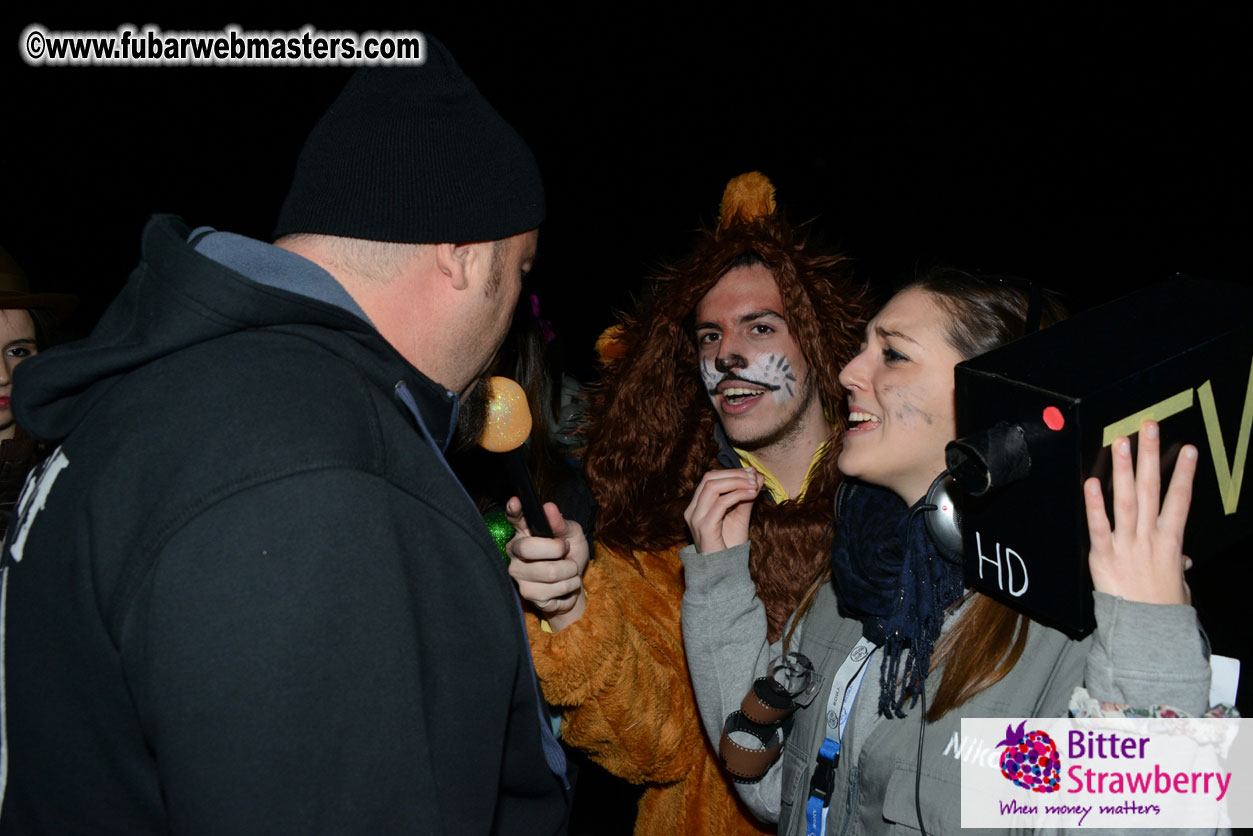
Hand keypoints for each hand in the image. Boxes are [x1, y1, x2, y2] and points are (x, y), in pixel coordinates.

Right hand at [506, 499, 588, 631]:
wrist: (573, 584)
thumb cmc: (569, 554)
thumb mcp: (572, 535)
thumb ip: (561, 523)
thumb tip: (548, 508)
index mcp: (525, 531)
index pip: (515, 519)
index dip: (514, 511)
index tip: (515, 502)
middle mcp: (515, 551)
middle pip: (529, 548)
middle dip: (557, 549)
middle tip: (564, 550)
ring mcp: (518, 573)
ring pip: (550, 571)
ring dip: (570, 571)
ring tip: (569, 570)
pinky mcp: (526, 593)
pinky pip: (556, 588)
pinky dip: (570, 585)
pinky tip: (565, 585)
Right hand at [683, 468, 762, 553]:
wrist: (724, 572)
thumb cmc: (730, 546)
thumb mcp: (739, 516)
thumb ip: (746, 496)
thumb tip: (757, 476)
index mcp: (697, 506)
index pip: (710, 478)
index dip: (731, 472)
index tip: (752, 472)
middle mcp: (692, 510)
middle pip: (709, 478)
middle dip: (734, 474)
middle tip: (754, 476)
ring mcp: (696, 518)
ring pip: (713, 486)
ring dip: (737, 482)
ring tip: (754, 485)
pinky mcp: (704, 527)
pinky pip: (721, 503)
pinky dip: (738, 494)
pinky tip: (752, 494)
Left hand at [1085, 420, 1196, 604]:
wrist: (1146, 632)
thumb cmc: (1162, 608)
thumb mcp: (1178, 583)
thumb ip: (1177, 565)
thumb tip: (1181, 560)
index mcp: (1171, 541)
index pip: (1180, 499)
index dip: (1183, 473)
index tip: (1186, 450)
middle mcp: (1149, 537)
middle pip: (1152, 489)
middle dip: (1150, 456)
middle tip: (1148, 428)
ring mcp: (1126, 544)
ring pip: (1126, 500)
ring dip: (1124, 469)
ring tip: (1122, 443)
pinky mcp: (1103, 555)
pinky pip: (1098, 525)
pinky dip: (1094, 504)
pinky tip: (1091, 482)